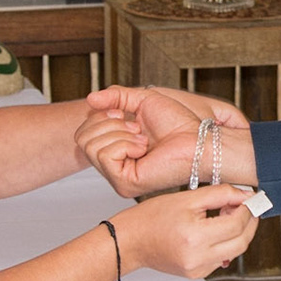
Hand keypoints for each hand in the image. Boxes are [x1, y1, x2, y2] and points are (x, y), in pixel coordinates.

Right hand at [79, 86, 250, 196]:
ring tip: (143, 138)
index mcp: (114, 150)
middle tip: (137, 128)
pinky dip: (125, 143)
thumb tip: (90, 98)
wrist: (199, 138)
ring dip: (120, 132)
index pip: (82, 133)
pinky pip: (106, 155)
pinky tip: (144, 147)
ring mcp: (118, 177)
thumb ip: (115, 97)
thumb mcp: (141, 100)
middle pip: (81, 138)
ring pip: (91, 146)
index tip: (126, 115)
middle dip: (109, 123)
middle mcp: (113, 166)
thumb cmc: (178, 123)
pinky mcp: (126, 184)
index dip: (101, 116)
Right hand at [114, 184, 256, 278]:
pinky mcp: (196, 274)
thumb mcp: (188, 198)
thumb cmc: (152, 217)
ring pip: (234, 252)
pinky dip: (225, 244)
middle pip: (241, 242)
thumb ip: (220, 195)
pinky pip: (221, 259)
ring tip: (225, 215)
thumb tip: (246, 195)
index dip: (247, 210)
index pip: (236, 225)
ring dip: (237, 233)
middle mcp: (198, 258)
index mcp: (195, 237)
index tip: (250, 199)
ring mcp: (197, 269)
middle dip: (249, 223)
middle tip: (246, 207)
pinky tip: (214, 230)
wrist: (131, 240)